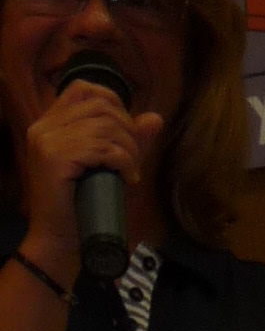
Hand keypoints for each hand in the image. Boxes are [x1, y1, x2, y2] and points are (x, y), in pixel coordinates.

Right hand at [17, 76, 160, 274]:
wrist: (59, 242)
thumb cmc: (84, 208)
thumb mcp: (109, 168)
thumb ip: (129, 141)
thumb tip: (155, 117)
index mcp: (50, 123)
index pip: (83, 88)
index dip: (114, 103)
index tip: (128, 132)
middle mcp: (44, 126)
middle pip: (100, 105)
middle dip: (128, 130)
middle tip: (133, 159)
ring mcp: (47, 141)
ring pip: (105, 126)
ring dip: (129, 150)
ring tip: (131, 172)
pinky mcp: (55, 158)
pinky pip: (102, 148)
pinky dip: (124, 162)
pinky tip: (127, 179)